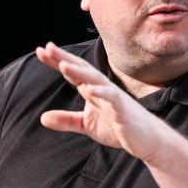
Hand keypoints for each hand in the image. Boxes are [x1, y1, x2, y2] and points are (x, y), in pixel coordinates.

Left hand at [36, 42, 165, 161]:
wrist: (146, 139)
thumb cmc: (118, 127)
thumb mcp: (87, 125)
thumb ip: (66, 120)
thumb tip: (42, 118)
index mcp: (93, 90)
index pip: (73, 72)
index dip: (57, 61)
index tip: (40, 50)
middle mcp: (102, 89)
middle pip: (82, 69)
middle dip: (65, 58)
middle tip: (47, 48)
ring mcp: (113, 97)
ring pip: (95, 80)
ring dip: (79, 72)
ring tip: (63, 64)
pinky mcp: (123, 110)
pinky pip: (112, 99)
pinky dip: (101, 93)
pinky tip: (89, 89)